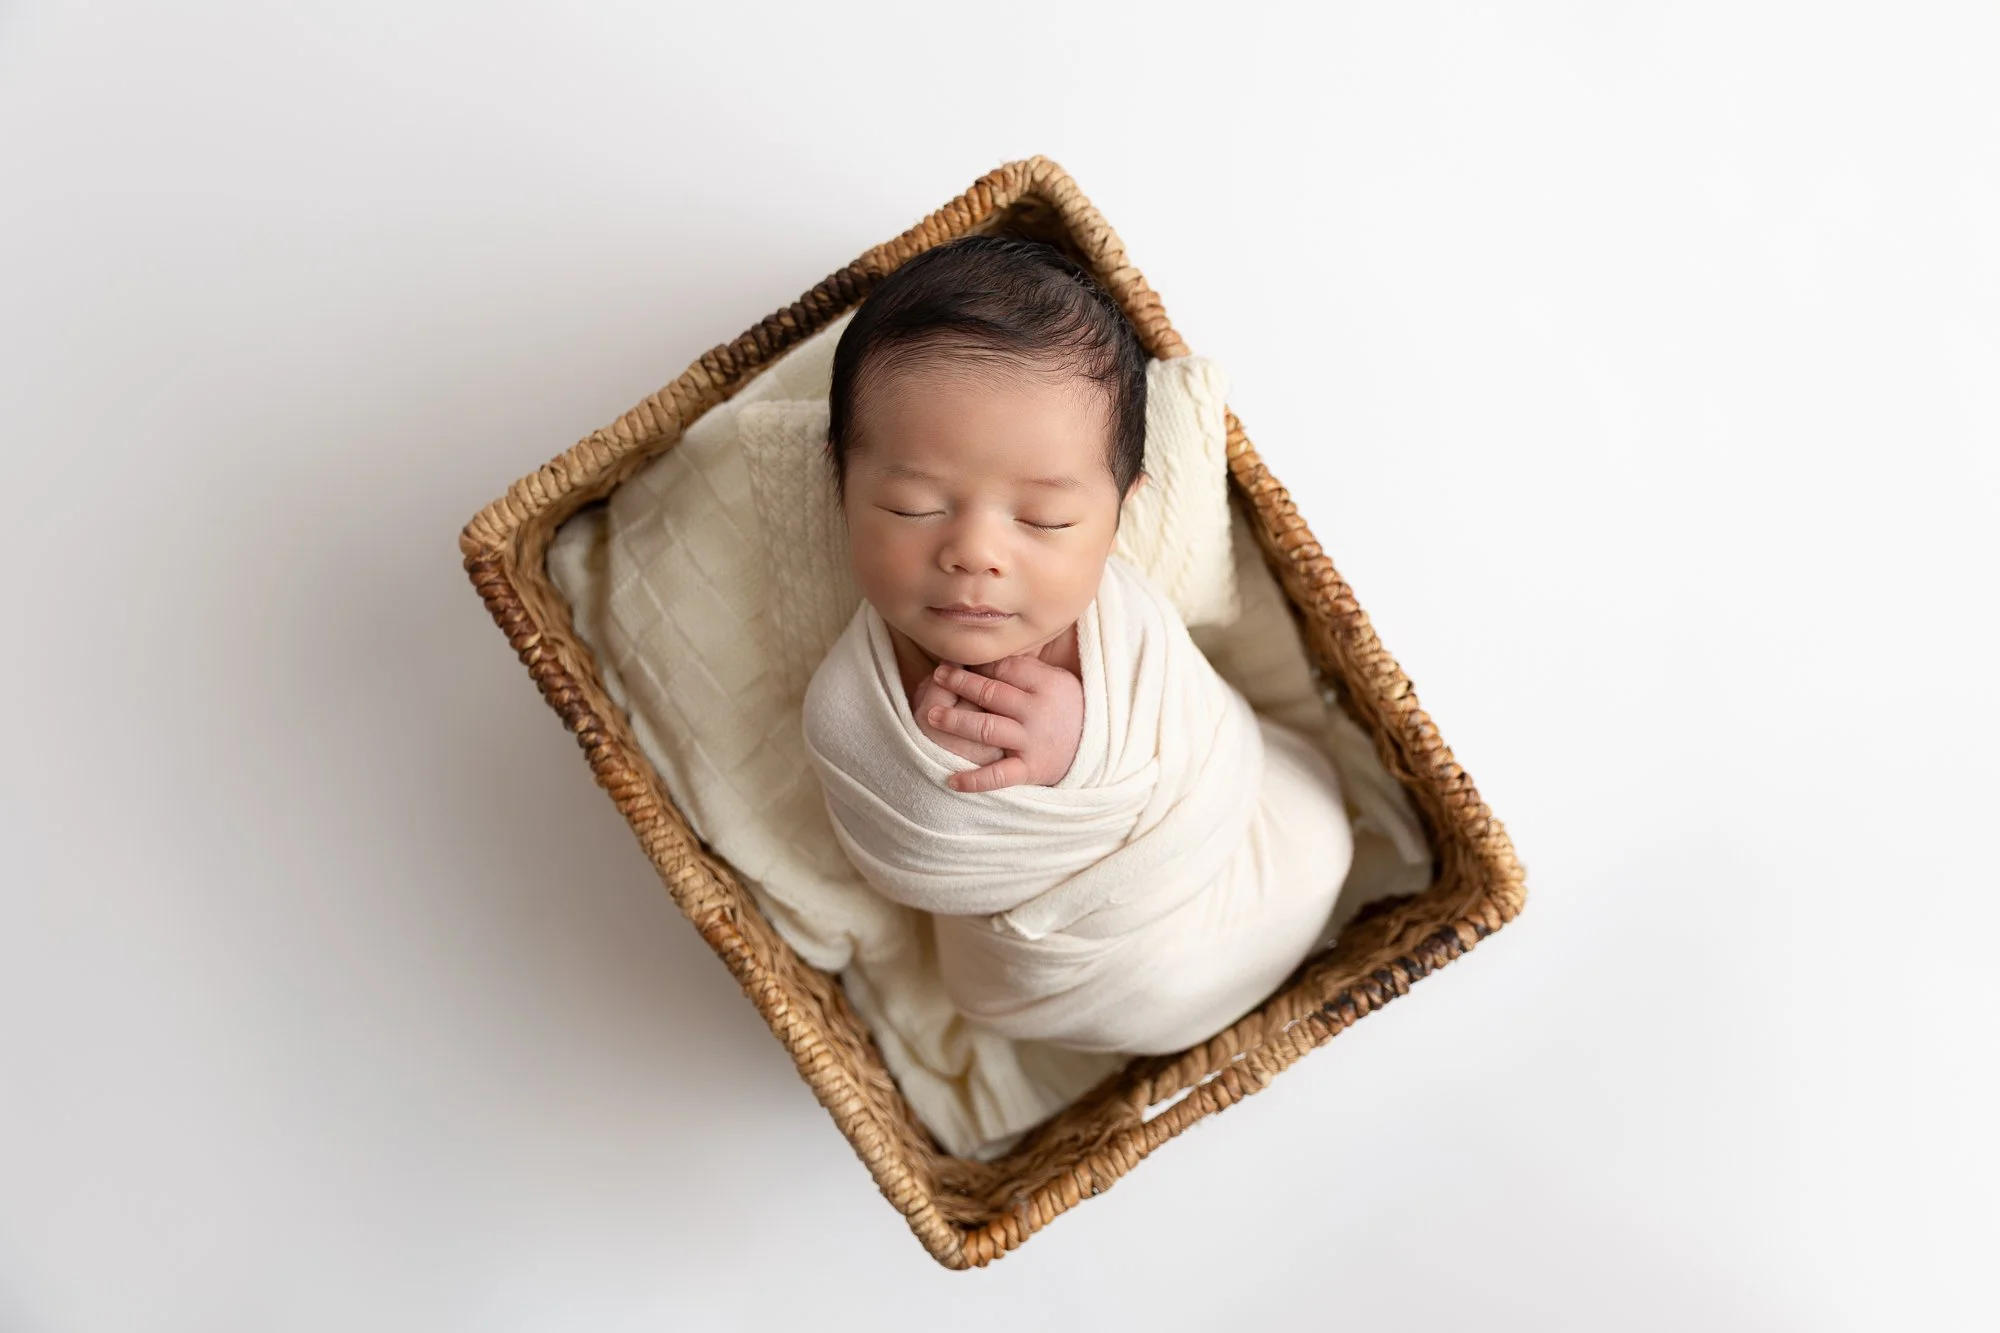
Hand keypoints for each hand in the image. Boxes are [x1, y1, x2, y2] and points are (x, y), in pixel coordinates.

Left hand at [922, 655, 1084, 792]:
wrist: (1098, 751)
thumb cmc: (1069, 710)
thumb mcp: (1057, 680)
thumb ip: (1026, 669)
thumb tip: (985, 656)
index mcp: (1045, 685)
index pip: (1004, 669)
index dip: (978, 664)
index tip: (956, 660)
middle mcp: (1036, 713)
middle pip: (991, 694)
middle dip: (960, 684)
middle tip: (937, 676)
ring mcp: (1031, 743)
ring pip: (987, 729)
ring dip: (956, 721)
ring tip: (931, 716)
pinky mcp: (1029, 770)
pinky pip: (998, 775)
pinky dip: (975, 779)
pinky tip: (951, 779)